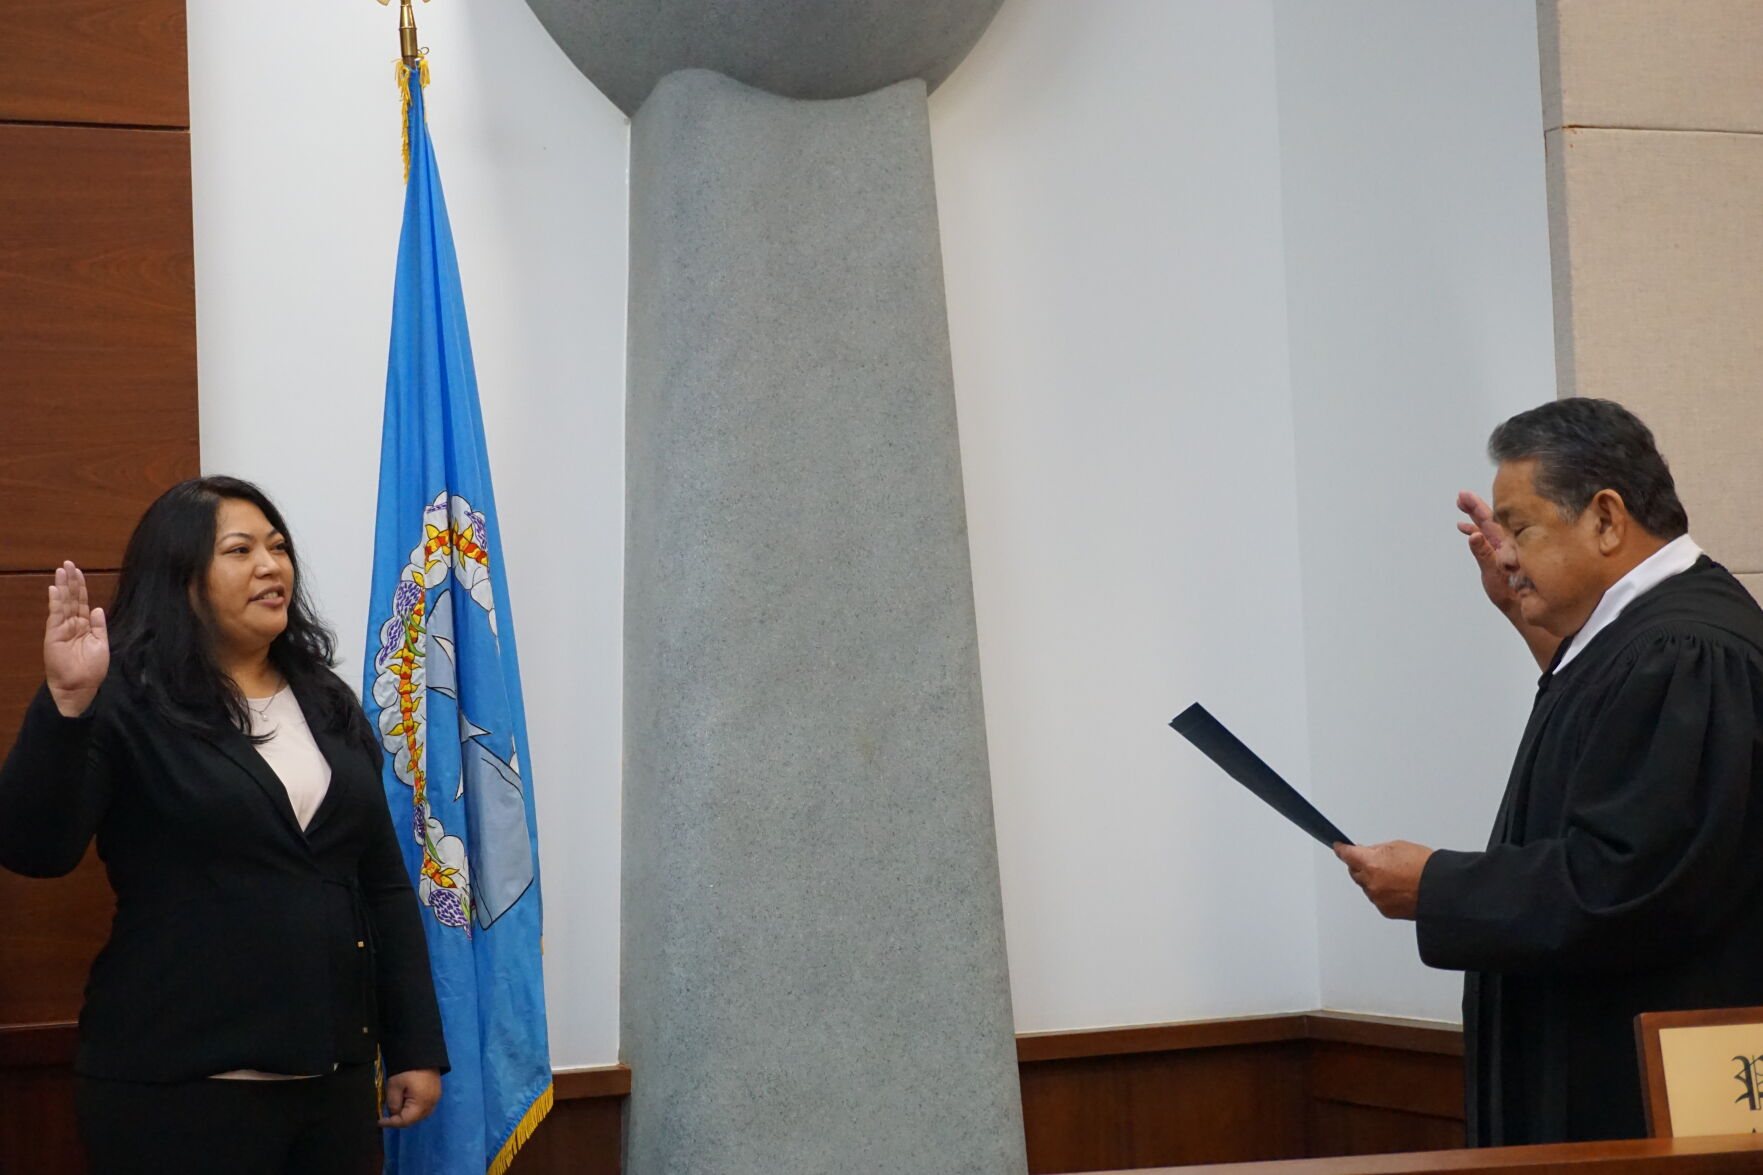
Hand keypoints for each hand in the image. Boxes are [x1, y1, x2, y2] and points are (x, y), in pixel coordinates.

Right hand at [44, 562, 108, 717]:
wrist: (80, 686)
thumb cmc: (92, 669)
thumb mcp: (101, 644)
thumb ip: (99, 626)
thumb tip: (98, 608)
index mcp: (85, 626)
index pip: (82, 602)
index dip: (81, 587)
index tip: (79, 572)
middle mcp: (73, 624)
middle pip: (72, 599)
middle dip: (70, 581)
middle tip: (68, 563)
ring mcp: (62, 629)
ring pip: (63, 603)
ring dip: (62, 587)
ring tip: (61, 570)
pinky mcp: (54, 635)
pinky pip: (55, 615)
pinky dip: (55, 602)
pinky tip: (55, 590)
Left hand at [378, 1068, 441, 1127]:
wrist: (422, 1052)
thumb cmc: (407, 1070)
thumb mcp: (394, 1086)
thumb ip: (393, 1104)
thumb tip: (393, 1114)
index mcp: (422, 1104)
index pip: (405, 1121)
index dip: (391, 1123)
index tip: (379, 1121)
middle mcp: (431, 1104)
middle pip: (414, 1120)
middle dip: (400, 1119)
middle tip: (387, 1114)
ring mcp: (436, 1099)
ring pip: (420, 1115)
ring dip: (408, 1114)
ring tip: (397, 1106)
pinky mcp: (436, 1093)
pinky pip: (425, 1107)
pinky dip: (415, 1108)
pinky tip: (407, 1101)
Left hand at [1335, 840, 1432, 920]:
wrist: (1442, 889)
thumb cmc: (1425, 867)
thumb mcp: (1397, 847)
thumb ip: (1376, 850)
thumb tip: (1364, 852)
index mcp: (1371, 863)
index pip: (1347, 855)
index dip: (1342, 849)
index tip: (1338, 847)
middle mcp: (1371, 883)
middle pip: (1355, 872)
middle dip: (1361, 866)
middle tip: (1376, 861)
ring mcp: (1377, 898)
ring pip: (1366, 887)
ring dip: (1373, 880)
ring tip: (1396, 876)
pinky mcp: (1385, 911)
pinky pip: (1377, 899)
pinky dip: (1382, 893)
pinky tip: (1398, 888)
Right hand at [1455, 491, 1515, 616]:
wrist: (1525, 610)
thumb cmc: (1514, 596)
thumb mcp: (1495, 575)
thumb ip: (1484, 554)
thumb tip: (1474, 534)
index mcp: (1507, 544)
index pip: (1491, 520)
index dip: (1477, 506)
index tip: (1464, 496)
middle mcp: (1506, 545)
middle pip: (1490, 520)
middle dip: (1475, 508)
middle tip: (1461, 496)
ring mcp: (1503, 551)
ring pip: (1488, 529)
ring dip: (1474, 518)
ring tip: (1462, 507)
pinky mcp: (1500, 559)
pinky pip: (1487, 541)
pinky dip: (1476, 533)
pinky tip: (1468, 531)